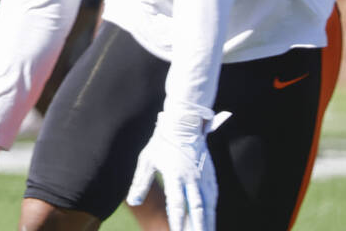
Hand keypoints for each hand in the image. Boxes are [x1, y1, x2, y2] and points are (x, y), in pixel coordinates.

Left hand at [128, 106, 229, 230]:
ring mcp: (203, 177)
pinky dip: (212, 212)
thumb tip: (132, 201)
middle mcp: (192, 178)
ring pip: (208, 205)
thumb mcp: (146, 160)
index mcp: (175, 175)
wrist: (183, 124)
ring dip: (208, 223)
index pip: (177, 203)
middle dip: (197, 227)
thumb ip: (140, 182)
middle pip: (197, 209)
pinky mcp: (210, 175)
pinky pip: (213, 198)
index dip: (177, 221)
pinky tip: (211, 221)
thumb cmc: (161, 143)